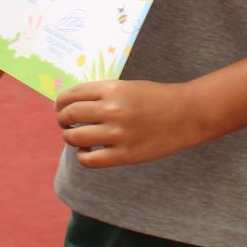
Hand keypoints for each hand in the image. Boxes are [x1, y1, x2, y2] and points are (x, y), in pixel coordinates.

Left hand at [56, 78, 205, 168]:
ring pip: (75, 137)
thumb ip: (102, 94)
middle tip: (65, 123)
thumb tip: (71, 105)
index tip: (59, 107)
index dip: (60, 102)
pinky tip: (87, 152)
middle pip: (69, 115)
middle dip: (62, 120)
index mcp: (112, 89)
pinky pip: (89, 159)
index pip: (72, 95)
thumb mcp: (128, 87)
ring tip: (76, 137)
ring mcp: (118, 133)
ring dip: (70, 137)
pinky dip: (82, 156)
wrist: (187, 114)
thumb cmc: (157, 98)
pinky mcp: (125, 155)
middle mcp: (112, 109)